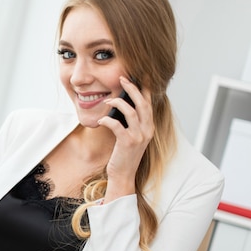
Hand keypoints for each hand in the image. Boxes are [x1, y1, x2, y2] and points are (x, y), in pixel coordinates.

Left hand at [99, 76, 154, 199]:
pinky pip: (117, 125)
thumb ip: (130, 122)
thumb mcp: (130, 136)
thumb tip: (119, 105)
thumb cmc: (123, 154)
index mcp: (149, 127)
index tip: (140, 76)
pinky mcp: (127, 143)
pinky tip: (101, 121)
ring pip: (131, 112)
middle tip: (123, 79)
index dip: (145, 88)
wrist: (123, 175)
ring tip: (108, 100)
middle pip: (143, 103)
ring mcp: (139, 136)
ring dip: (118, 103)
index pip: (149, 103)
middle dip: (133, 88)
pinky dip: (108, 120)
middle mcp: (147, 130)